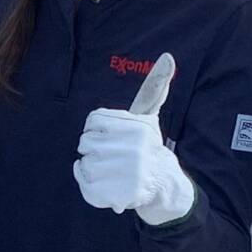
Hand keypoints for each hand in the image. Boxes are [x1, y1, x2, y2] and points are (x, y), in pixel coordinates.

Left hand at [73, 53, 194, 225]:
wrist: (160, 183)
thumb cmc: (146, 146)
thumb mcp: (148, 116)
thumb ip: (153, 87)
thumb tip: (168, 57)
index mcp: (134, 127)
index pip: (92, 123)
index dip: (98, 131)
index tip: (113, 138)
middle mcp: (130, 149)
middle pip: (85, 143)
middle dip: (96, 150)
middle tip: (115, 156)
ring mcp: (122, 174)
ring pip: (83, 163)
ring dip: (93, 168)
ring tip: (113, 170)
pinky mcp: (113, 194)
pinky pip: (83, 183)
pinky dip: (88, 183)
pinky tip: (105, 182)